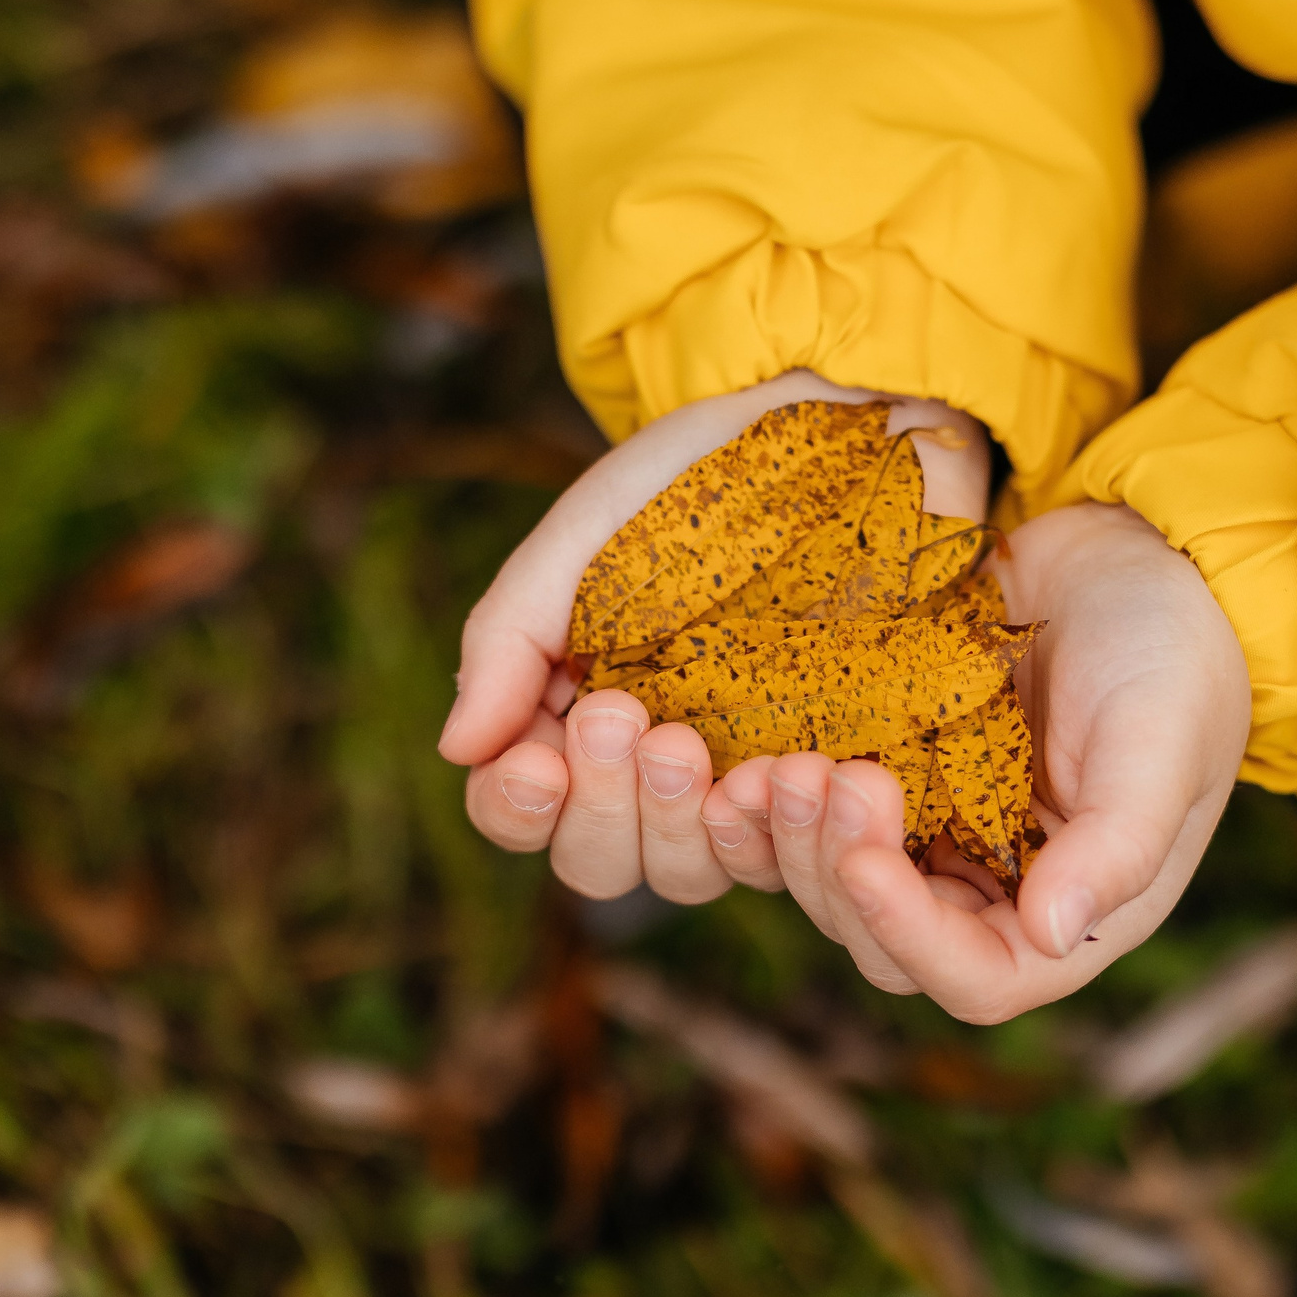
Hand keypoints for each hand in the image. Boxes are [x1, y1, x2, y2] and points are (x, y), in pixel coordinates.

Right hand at [437, 369, 987, 901]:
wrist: (838, 424)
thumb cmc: (697, 473)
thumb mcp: (585, 533)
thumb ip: (514, 633)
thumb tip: (458, 749)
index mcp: (580, 711)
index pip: (525, 807)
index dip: (518, 807)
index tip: (538, 763)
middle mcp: (655, 762)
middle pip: (600, 859)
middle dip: (601, 810)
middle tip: (622, 718)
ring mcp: (743, 774)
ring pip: (689, 872)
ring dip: (682, 830)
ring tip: (698, 752)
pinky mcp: (825, 771)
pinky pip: (795, 849)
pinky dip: (777, 831)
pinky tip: (783, 777)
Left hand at [723, 501, 1248, 1021]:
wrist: (1135, 552)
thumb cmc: (1173, 652)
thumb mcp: (1159, 743)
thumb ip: (1118, 845)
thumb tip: (1052, 934)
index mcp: (1071, 912)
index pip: (979, 978)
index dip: (910, 938)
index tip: (865, 862)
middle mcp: (996, 892)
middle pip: (882, 941)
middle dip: (836, 872)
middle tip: (813, 775)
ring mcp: (937, 836)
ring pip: (833, 886)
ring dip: (790, 840)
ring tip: (779, 765)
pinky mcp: (895, 775)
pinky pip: (816, 817)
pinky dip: (773, 804)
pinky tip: (744, 761)